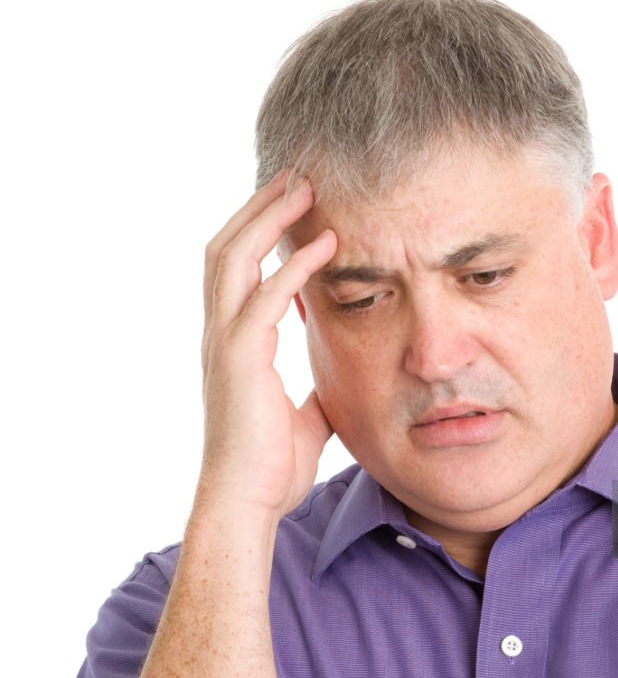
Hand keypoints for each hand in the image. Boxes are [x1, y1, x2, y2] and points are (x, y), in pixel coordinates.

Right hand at [197, 170, 337, 521]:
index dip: (257, 230)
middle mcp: (220, 333)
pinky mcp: (240, 359)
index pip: (234, 269)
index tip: (290, 203)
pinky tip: (326, 244)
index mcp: (232, 342)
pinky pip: (264, 298)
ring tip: (305, 188)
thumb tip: (337, 380)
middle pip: (225, 247)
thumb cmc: (272, 464)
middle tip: (295, 175)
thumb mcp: (303, 414)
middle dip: (258, 207)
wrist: (249, 502)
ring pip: (233, 259)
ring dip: (269, 219)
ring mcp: (225, 343)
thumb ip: (313, 387)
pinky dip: (294, 266)